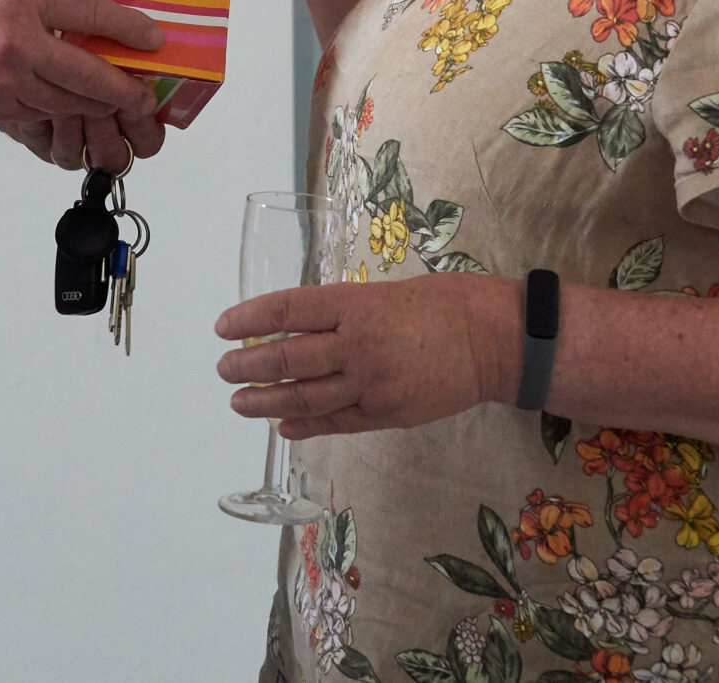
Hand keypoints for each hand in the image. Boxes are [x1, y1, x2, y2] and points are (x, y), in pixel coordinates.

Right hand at [0, 0, 166, 165]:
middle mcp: (17, 44)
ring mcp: (7, 83)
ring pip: (69, 102)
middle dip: (124, 87)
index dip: (127, 27)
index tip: (153, 37)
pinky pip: (41, 114)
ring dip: (96, 105)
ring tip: (118, 102)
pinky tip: (74, 109)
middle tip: (145, 92)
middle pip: (89, 72)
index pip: (88, 12)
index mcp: (17, 0)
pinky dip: (61, 113)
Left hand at [214, 273, 520, 439]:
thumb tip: (304, 328)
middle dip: (249, 365)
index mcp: (356, 303)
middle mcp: (357, 344)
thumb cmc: (446, 303)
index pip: (288, 310)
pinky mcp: (387, 414)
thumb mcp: (387, 292)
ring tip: (238, 402)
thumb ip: (347, 312)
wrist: (495, 340)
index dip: (250, 319)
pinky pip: (336, 422)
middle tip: (223, 368)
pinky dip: (305, 424)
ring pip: (305, 396)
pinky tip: (284, 426)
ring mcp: (371, 383)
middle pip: (289, 357)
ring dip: (266, 400)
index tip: (223, 327)